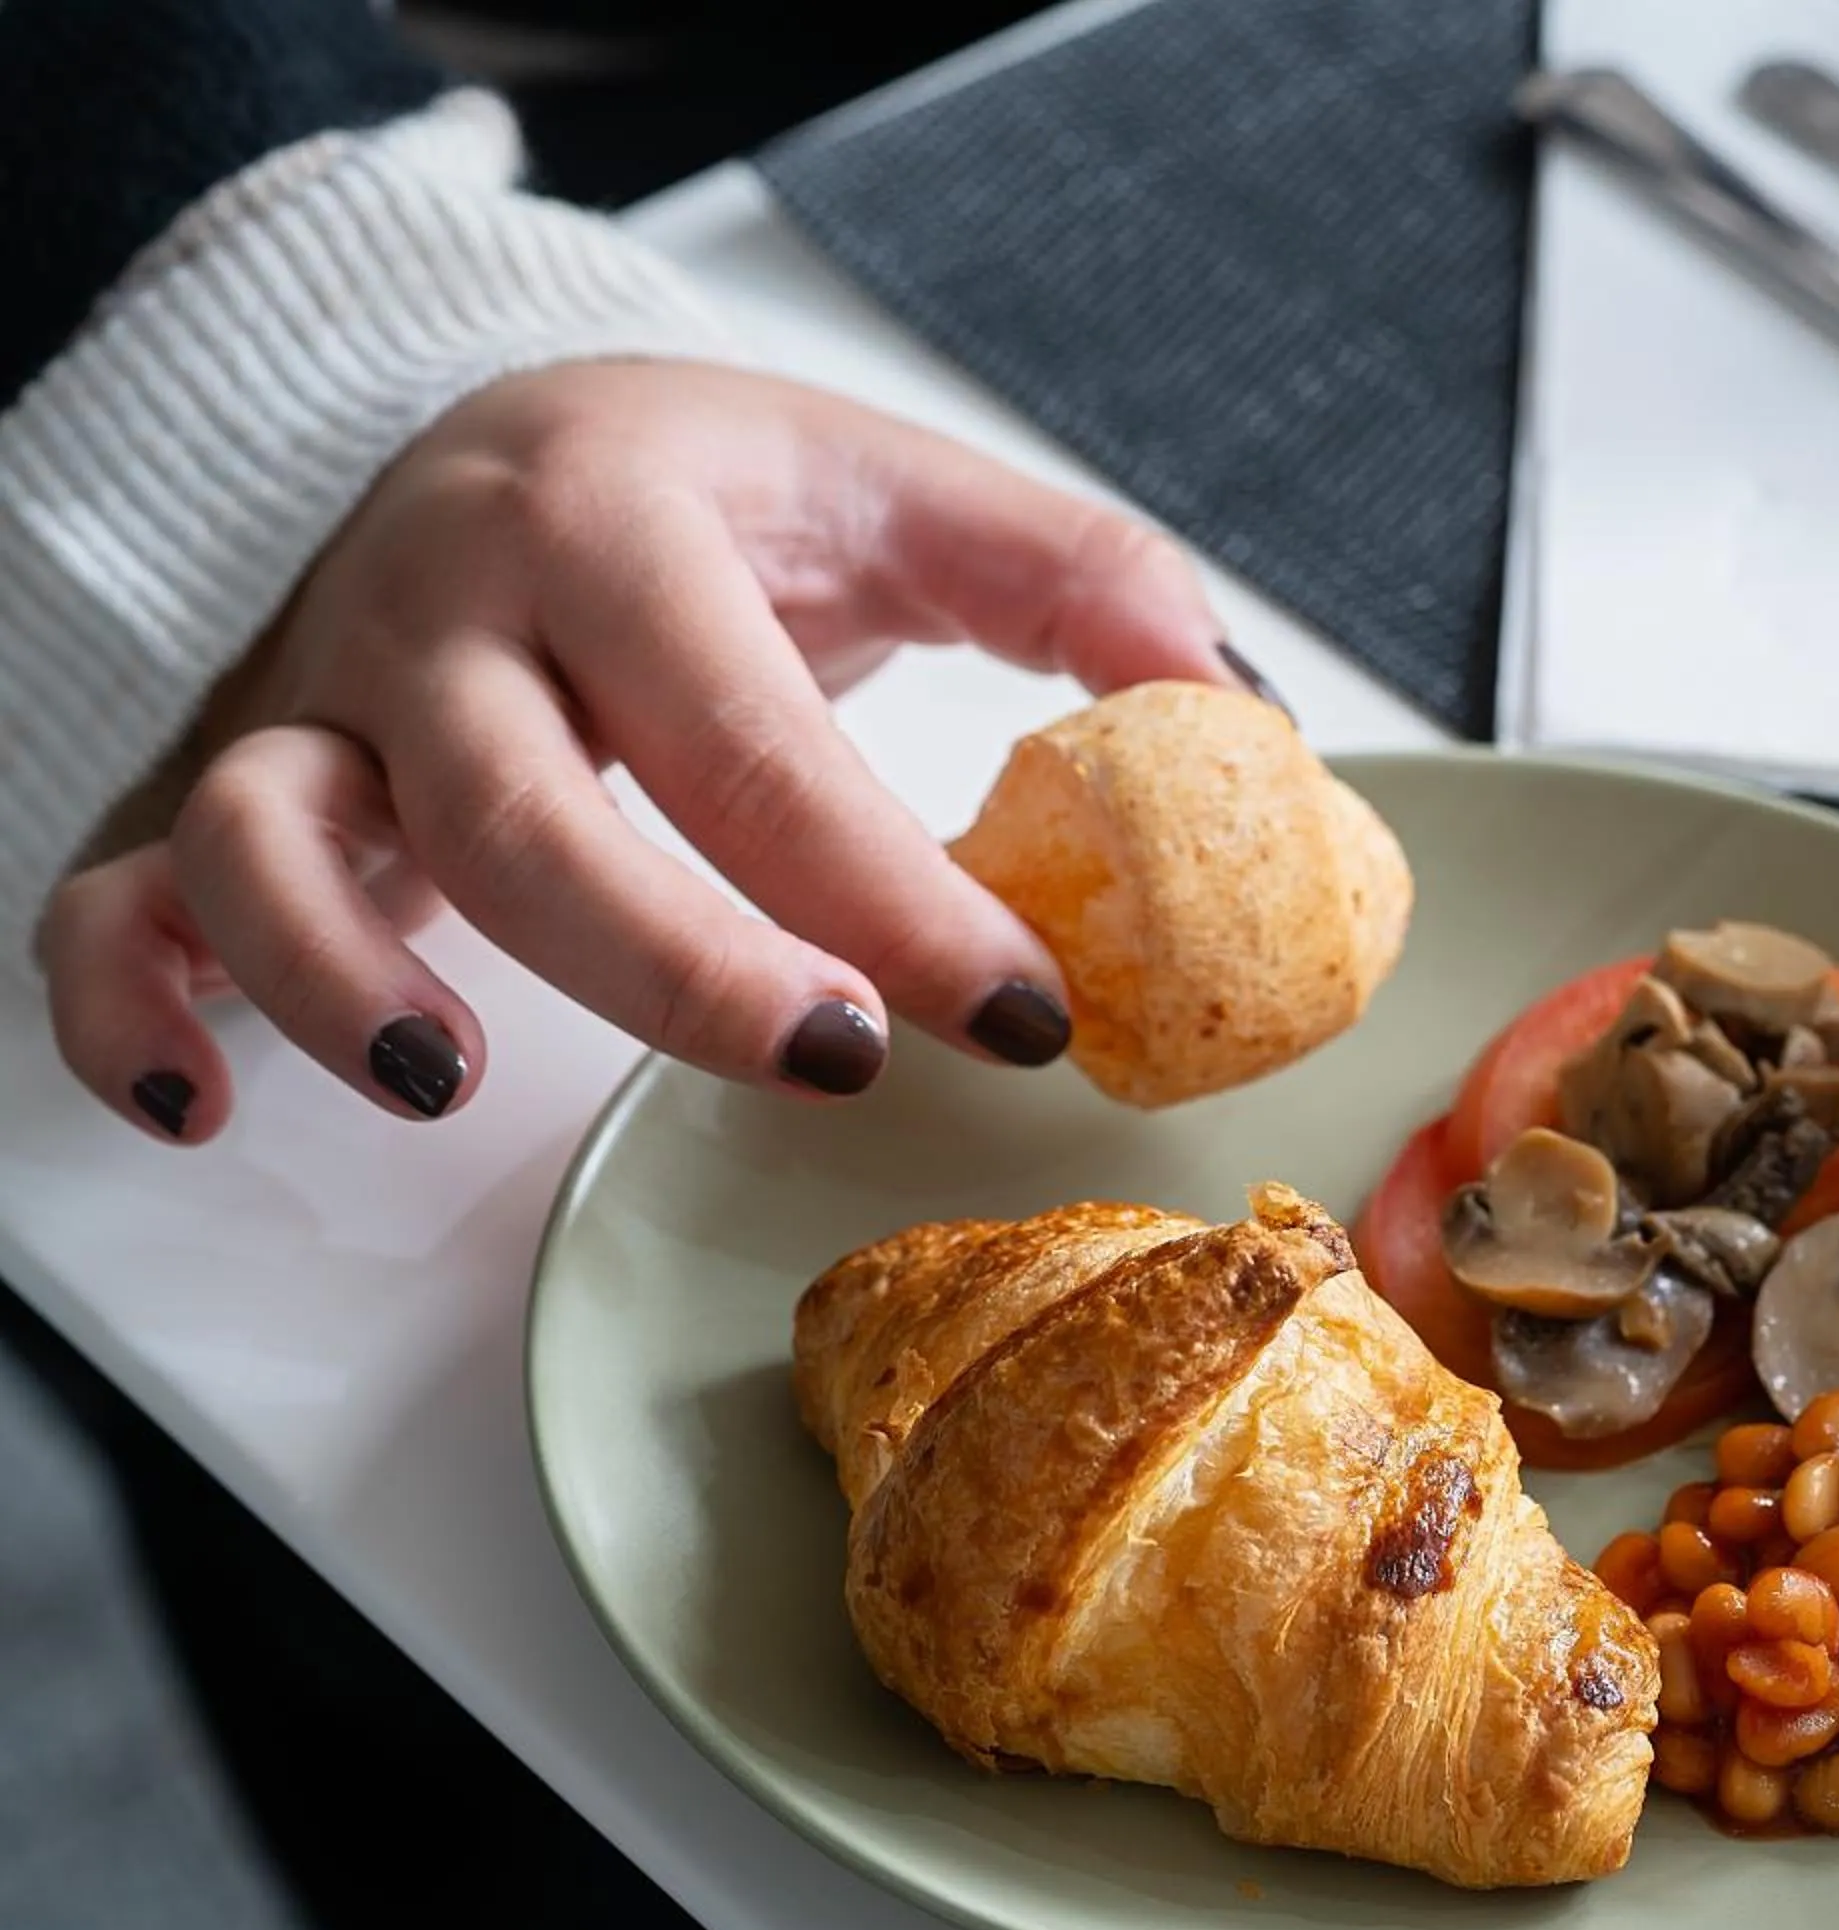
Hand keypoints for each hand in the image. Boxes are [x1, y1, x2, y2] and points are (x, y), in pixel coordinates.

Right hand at [38, 360, 1261, 1142]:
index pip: (756, 740)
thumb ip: (1078, 588)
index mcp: (619, 526)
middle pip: (515, 810)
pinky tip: (205, 1104)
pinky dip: (127, 1000)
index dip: (894, 893)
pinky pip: (113, 894)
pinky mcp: (233, 782)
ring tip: (449, 1088)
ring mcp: (317, 702)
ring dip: (338, 976)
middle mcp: (444, 611)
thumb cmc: (722, 498)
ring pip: (268, 841)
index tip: (1029, 1013)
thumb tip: (1244, 719)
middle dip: (671, 964)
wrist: (507, 436)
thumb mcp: (902, 494)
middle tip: (833, 1061)